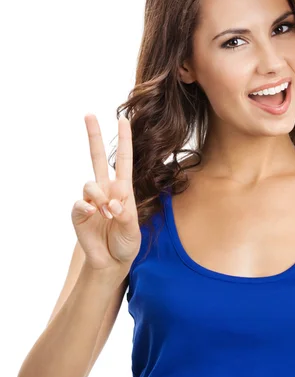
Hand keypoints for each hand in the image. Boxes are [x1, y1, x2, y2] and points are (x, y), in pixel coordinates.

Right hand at [71, 114, 140, 276]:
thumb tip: (112, 203)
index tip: (122, 120)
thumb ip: (126, 215)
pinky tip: (93, 214)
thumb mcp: (133, 229)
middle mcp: (106, 190)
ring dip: (99, 197)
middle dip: (94, 136)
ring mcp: (91, 201)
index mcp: (123, 190)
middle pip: (98, 158)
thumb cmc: (126, 243)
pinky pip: (79, 203)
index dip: (123, 141)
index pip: (123, 160)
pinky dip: (87, 207)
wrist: (112, 262)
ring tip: (108, 214)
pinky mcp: (79, 214)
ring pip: (90, 183)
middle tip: (89, 115)